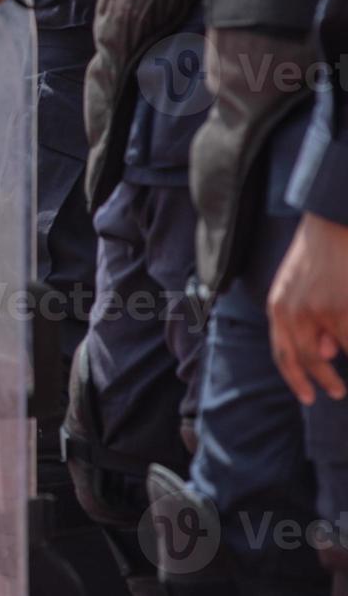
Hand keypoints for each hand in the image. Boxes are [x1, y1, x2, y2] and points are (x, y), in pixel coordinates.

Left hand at [269, 213, 347, 404]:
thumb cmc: (320, 254)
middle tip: (336, 393)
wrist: (331, 222)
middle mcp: (293, 312)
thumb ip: (307, 320)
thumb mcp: (299, 287)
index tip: (307, 396)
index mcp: (278, 307)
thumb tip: (325, 354)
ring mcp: (319, 311)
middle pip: (304, 359)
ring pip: (332, 351)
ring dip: (338, 363)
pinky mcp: (342, 309)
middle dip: (321, 380)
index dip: (295, 378)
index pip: (283, 353)